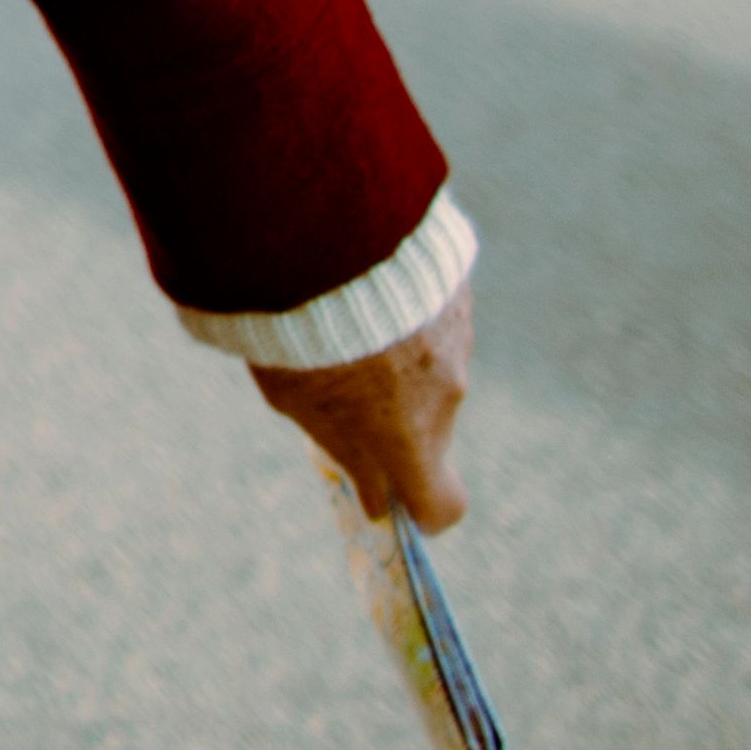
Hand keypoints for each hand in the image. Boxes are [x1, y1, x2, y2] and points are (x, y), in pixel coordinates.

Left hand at [251, 283, 474, 527]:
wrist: (318, 240)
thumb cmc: (292, 332)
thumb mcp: (295, 400)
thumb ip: (344, 449)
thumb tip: (377, 496)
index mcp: (408, 436)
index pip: (444, 504)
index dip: (423, 510)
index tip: (395, 498)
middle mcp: (447, 393)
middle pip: (429, 424)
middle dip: (394, 416)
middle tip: (341, 384)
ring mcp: (458, 339)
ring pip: (431, 365)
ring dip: (398, 356)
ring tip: (338, 320)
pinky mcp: (456, 291)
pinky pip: (433, 315)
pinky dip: (407, 312)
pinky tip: (358, 283)